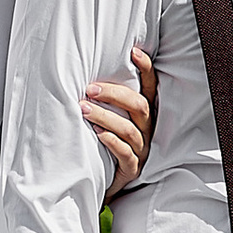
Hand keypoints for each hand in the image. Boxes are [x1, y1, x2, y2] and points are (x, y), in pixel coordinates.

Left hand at [83, 43, 156, 202]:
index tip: (133, 51)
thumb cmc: (100, 142)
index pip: (150, 87)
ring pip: (130, 130)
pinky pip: (126, 154)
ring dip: (106, 117)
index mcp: (143, 114)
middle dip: (115, 94)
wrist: (98, 181)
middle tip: (89, 89)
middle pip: (140, 106)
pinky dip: (111, 141)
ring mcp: (141, 150)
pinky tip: (96, 133)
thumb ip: (102, 98)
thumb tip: (82, 73)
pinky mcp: (132, 169)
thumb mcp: (105, 118)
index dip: (146, 69)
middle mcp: (146, 129)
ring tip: (83, 109)